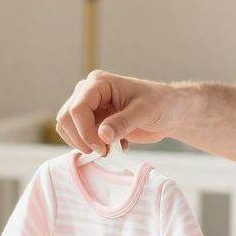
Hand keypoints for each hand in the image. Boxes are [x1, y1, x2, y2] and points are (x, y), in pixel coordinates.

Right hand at [56, 70, 181, 155]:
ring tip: (109, 149)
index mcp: (99, 83)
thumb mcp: (145, 112)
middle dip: (81, 139)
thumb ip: (123, 123)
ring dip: (84, 144)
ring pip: (67, 128)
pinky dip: (92, 146)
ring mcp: (89, 107)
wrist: (169, 112)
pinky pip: (79, 137)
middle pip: (66, 118)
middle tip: (104, 151)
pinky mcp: (92, 121)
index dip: (84, 131)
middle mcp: (88, 92)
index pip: (77, 108)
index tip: (101, 148)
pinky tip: (114, 146)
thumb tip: (101, 135)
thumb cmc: (161, 104)